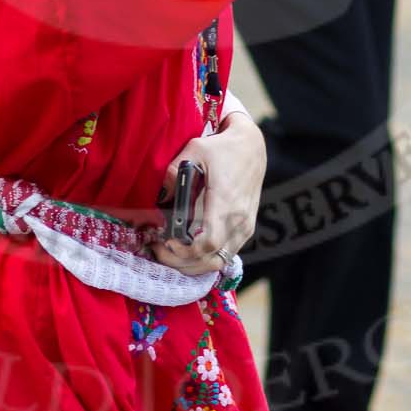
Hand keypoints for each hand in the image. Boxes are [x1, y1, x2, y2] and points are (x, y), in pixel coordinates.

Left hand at [151, 112, 264, 276]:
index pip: (208, 243)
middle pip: (211, 260)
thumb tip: (159, 196)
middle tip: (158, 251)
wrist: (252, 146)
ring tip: (170, 253)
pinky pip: (225, 255)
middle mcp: (239, 220)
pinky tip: (187, 250)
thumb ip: (174, 172)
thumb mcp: (195, 149)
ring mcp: (245, 227)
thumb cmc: (223, 148)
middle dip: (181, 262)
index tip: (166, 242)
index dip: (185, 251)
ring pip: (219, 262)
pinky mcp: (246, 229)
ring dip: (193, 264)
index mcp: (226, 202)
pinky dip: (205, 259)